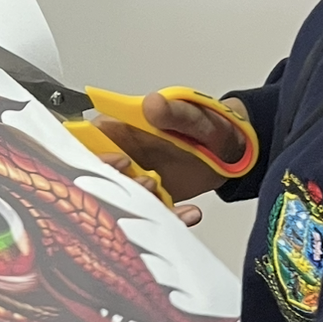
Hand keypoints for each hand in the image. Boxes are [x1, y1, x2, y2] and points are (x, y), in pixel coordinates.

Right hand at [89, 93, 250, 205]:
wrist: (233, 151)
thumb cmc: (211, 125)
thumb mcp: (196, 115)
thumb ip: (175, 112)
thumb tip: (153, 103)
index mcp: (122, 127)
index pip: (89, 140)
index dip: (94, 154)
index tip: (120, 161)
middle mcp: (123, 154)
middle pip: (98, 175)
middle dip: (117, 186)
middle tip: (148, 183)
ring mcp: (136, 179)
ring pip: (122, 200)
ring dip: (142, 205)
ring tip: (166, 194)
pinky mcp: (150, 200)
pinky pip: (150, 214)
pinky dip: (168, 218)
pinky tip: (189, 213)